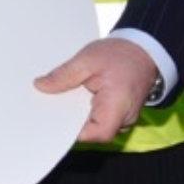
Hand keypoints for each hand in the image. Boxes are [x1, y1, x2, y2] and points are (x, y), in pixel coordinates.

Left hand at [34, 38, 158, 142]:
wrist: (142, 50)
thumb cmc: (120, 54)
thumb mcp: (87, 59)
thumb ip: (64, 75)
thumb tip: (41, 85)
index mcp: (118, 104)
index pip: (97, 133)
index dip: (74, 132)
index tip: (53, 121)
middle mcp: (124, 117)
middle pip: (94, 132)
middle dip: (71, 123)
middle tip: (49, 109)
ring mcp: (122, 117)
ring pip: (95, 126)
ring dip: (77, 116)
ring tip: (59, 101)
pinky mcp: (118, 113)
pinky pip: (99, 118)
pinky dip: (84, 111)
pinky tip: (72, 99)